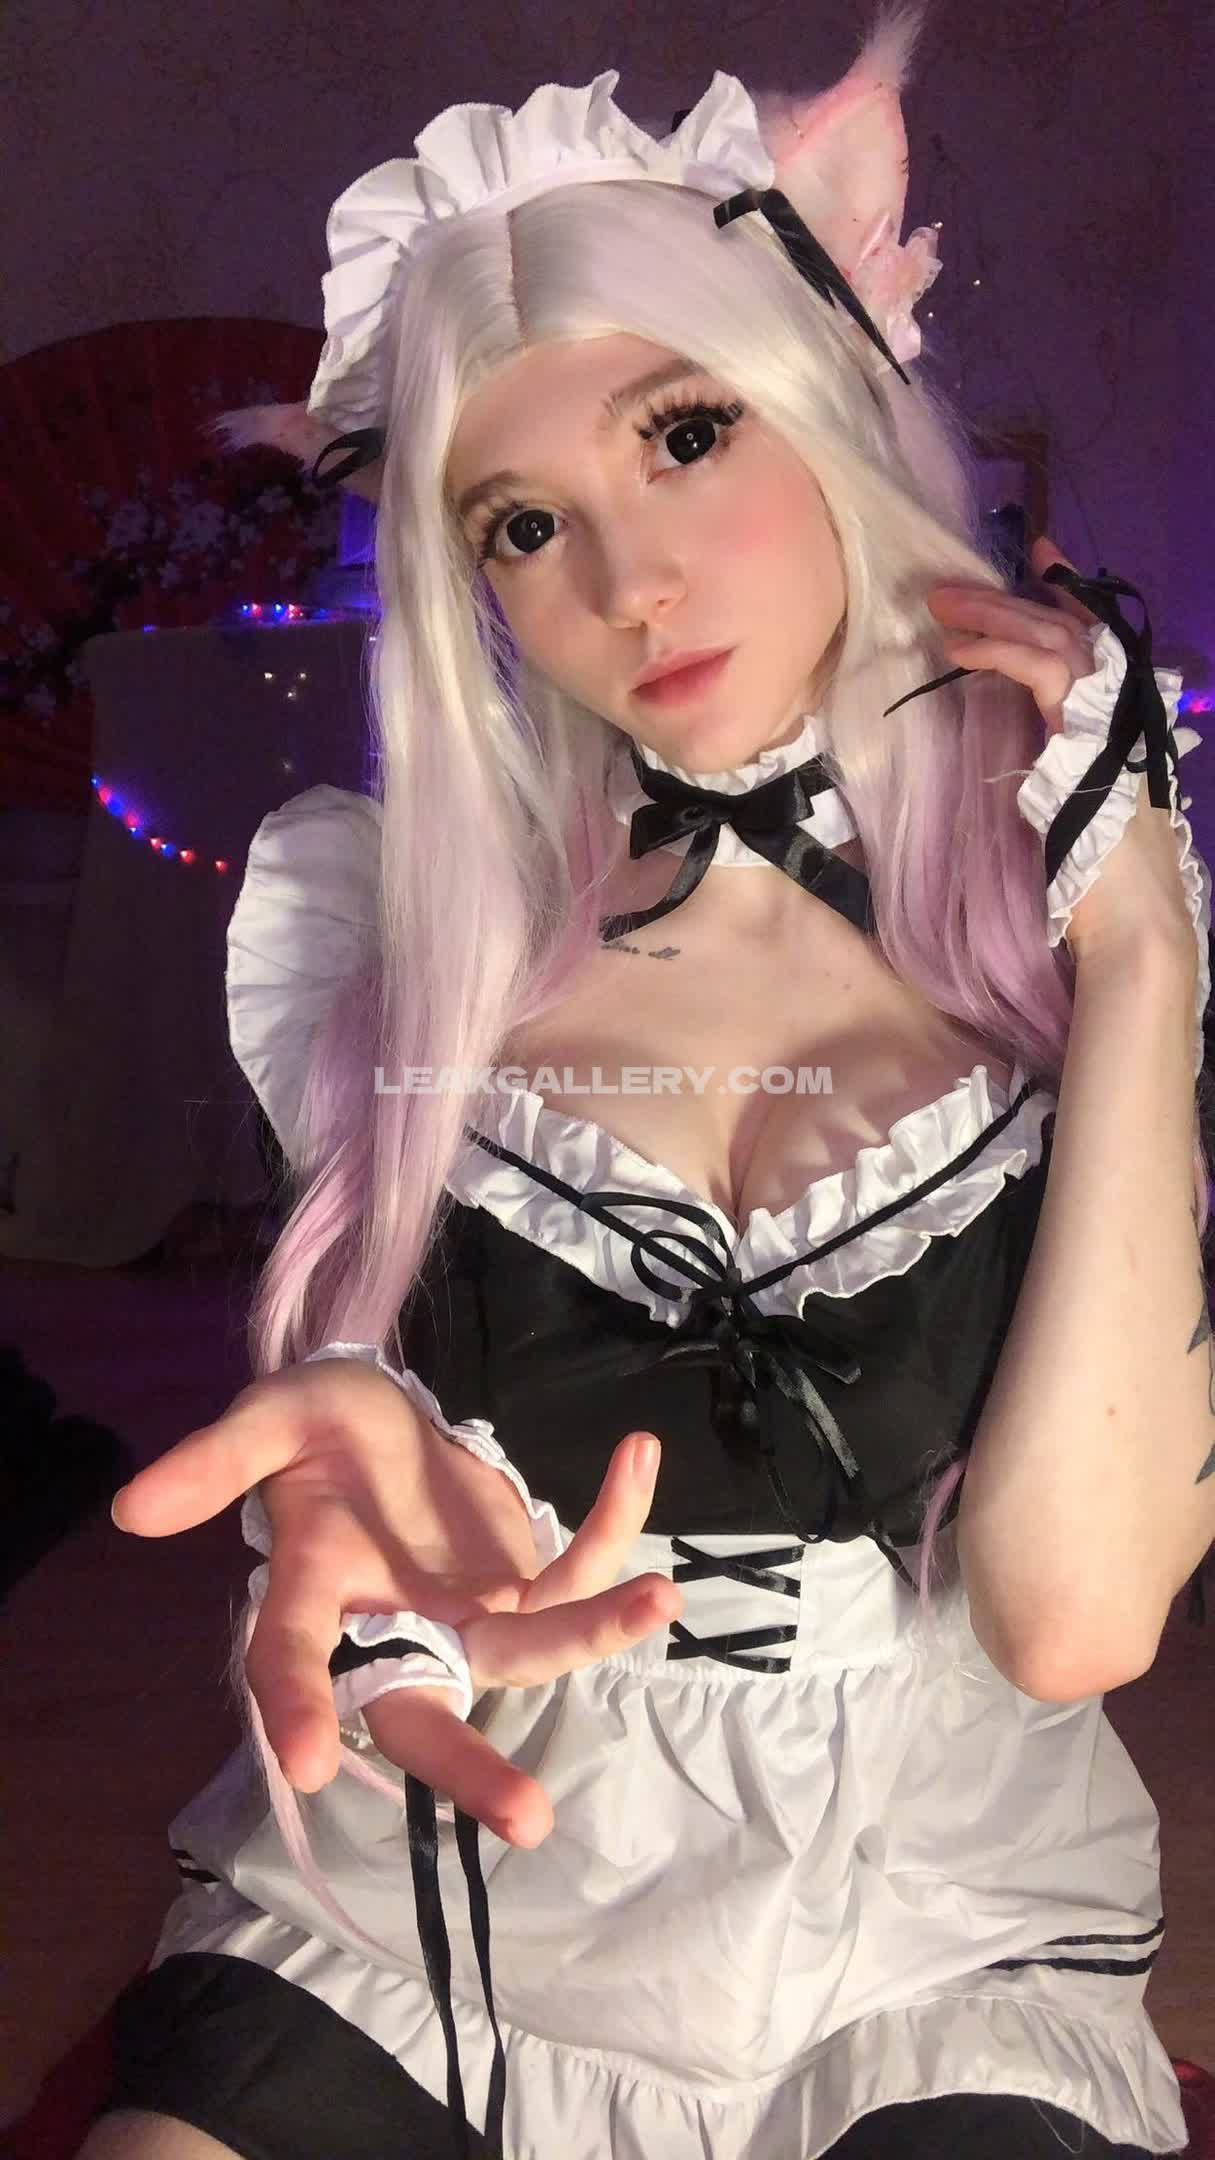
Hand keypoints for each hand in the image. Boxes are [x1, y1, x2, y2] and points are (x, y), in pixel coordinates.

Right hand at [111, 1357, 680, 1845]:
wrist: (381, 1416)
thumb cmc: (318, 1427)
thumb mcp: (270, 1418)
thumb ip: (217, 1461)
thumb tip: (133, 1510)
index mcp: (315, 1593)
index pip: (292, 1662)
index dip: (295, 1709)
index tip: (309, 1763)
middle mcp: (395, 1629)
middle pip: (430, 1716)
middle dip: (475, 1769)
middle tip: (527, 1821)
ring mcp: (468, 1614)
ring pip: (529, 1654)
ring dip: (594, 1632)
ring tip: (658, 1598)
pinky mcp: (525, 1581)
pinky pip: (577, 1566)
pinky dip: (614, 1521)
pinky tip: (638, 1451)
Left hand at [926, 535, 1194, 963]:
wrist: (1131, 922)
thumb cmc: (1097, 885)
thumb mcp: (1070, 809)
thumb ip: (1055, 766)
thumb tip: (1021, 746)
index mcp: (1122, 722)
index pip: (1093, 642)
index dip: (1065, 598)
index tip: (1039, 562)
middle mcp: (1123, 710)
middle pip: (1068, 631)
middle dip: (1009, 602)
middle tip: (954, 587)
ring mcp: (1112, 718)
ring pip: (1054, 639)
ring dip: (993, 617)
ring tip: (941, 606)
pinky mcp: (1089, 735)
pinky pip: (1042, 671)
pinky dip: (998, 653)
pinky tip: (958, 650)